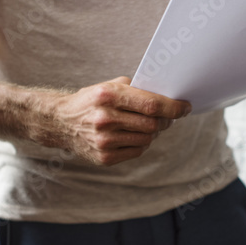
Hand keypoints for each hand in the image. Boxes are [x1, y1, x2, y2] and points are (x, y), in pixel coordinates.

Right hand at [45, 77, 191, 165]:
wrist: (60, 123)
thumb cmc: (90, 101)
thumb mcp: (108, 86)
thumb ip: (136, 90)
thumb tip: (167, 97)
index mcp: (108, 96)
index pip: (152, 104)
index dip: (174, 107)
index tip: (185, 107)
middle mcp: (105, 119)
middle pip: (153, 124)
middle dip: (166, 121)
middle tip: (168, 117)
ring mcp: (104, 141)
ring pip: (147, 140)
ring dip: (153, 133)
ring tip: (146, 125)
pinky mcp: (105, 158)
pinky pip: (137, 151)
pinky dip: (141, 144)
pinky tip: (132, 136)